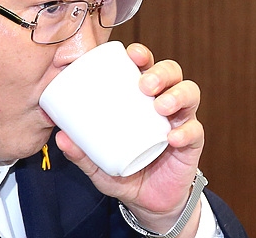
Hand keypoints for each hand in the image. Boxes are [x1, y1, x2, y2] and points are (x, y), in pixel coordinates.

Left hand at [55, 42, 203, 235]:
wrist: (148, 202)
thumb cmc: (125, 171)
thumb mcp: (99, 163)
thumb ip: (82, 153)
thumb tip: (60, 137)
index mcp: (141, 98)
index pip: (145, 66)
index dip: (142, 55)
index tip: (132, 54)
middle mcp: (164, 103)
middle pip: (172, 73)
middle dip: (161, 72)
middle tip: (145, 84)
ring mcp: (181, 121)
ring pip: (190, 93)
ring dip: (177, 94)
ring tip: (161, 106)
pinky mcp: (192, 143)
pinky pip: (195, 132)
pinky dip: (186, 132)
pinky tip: (173, 137)